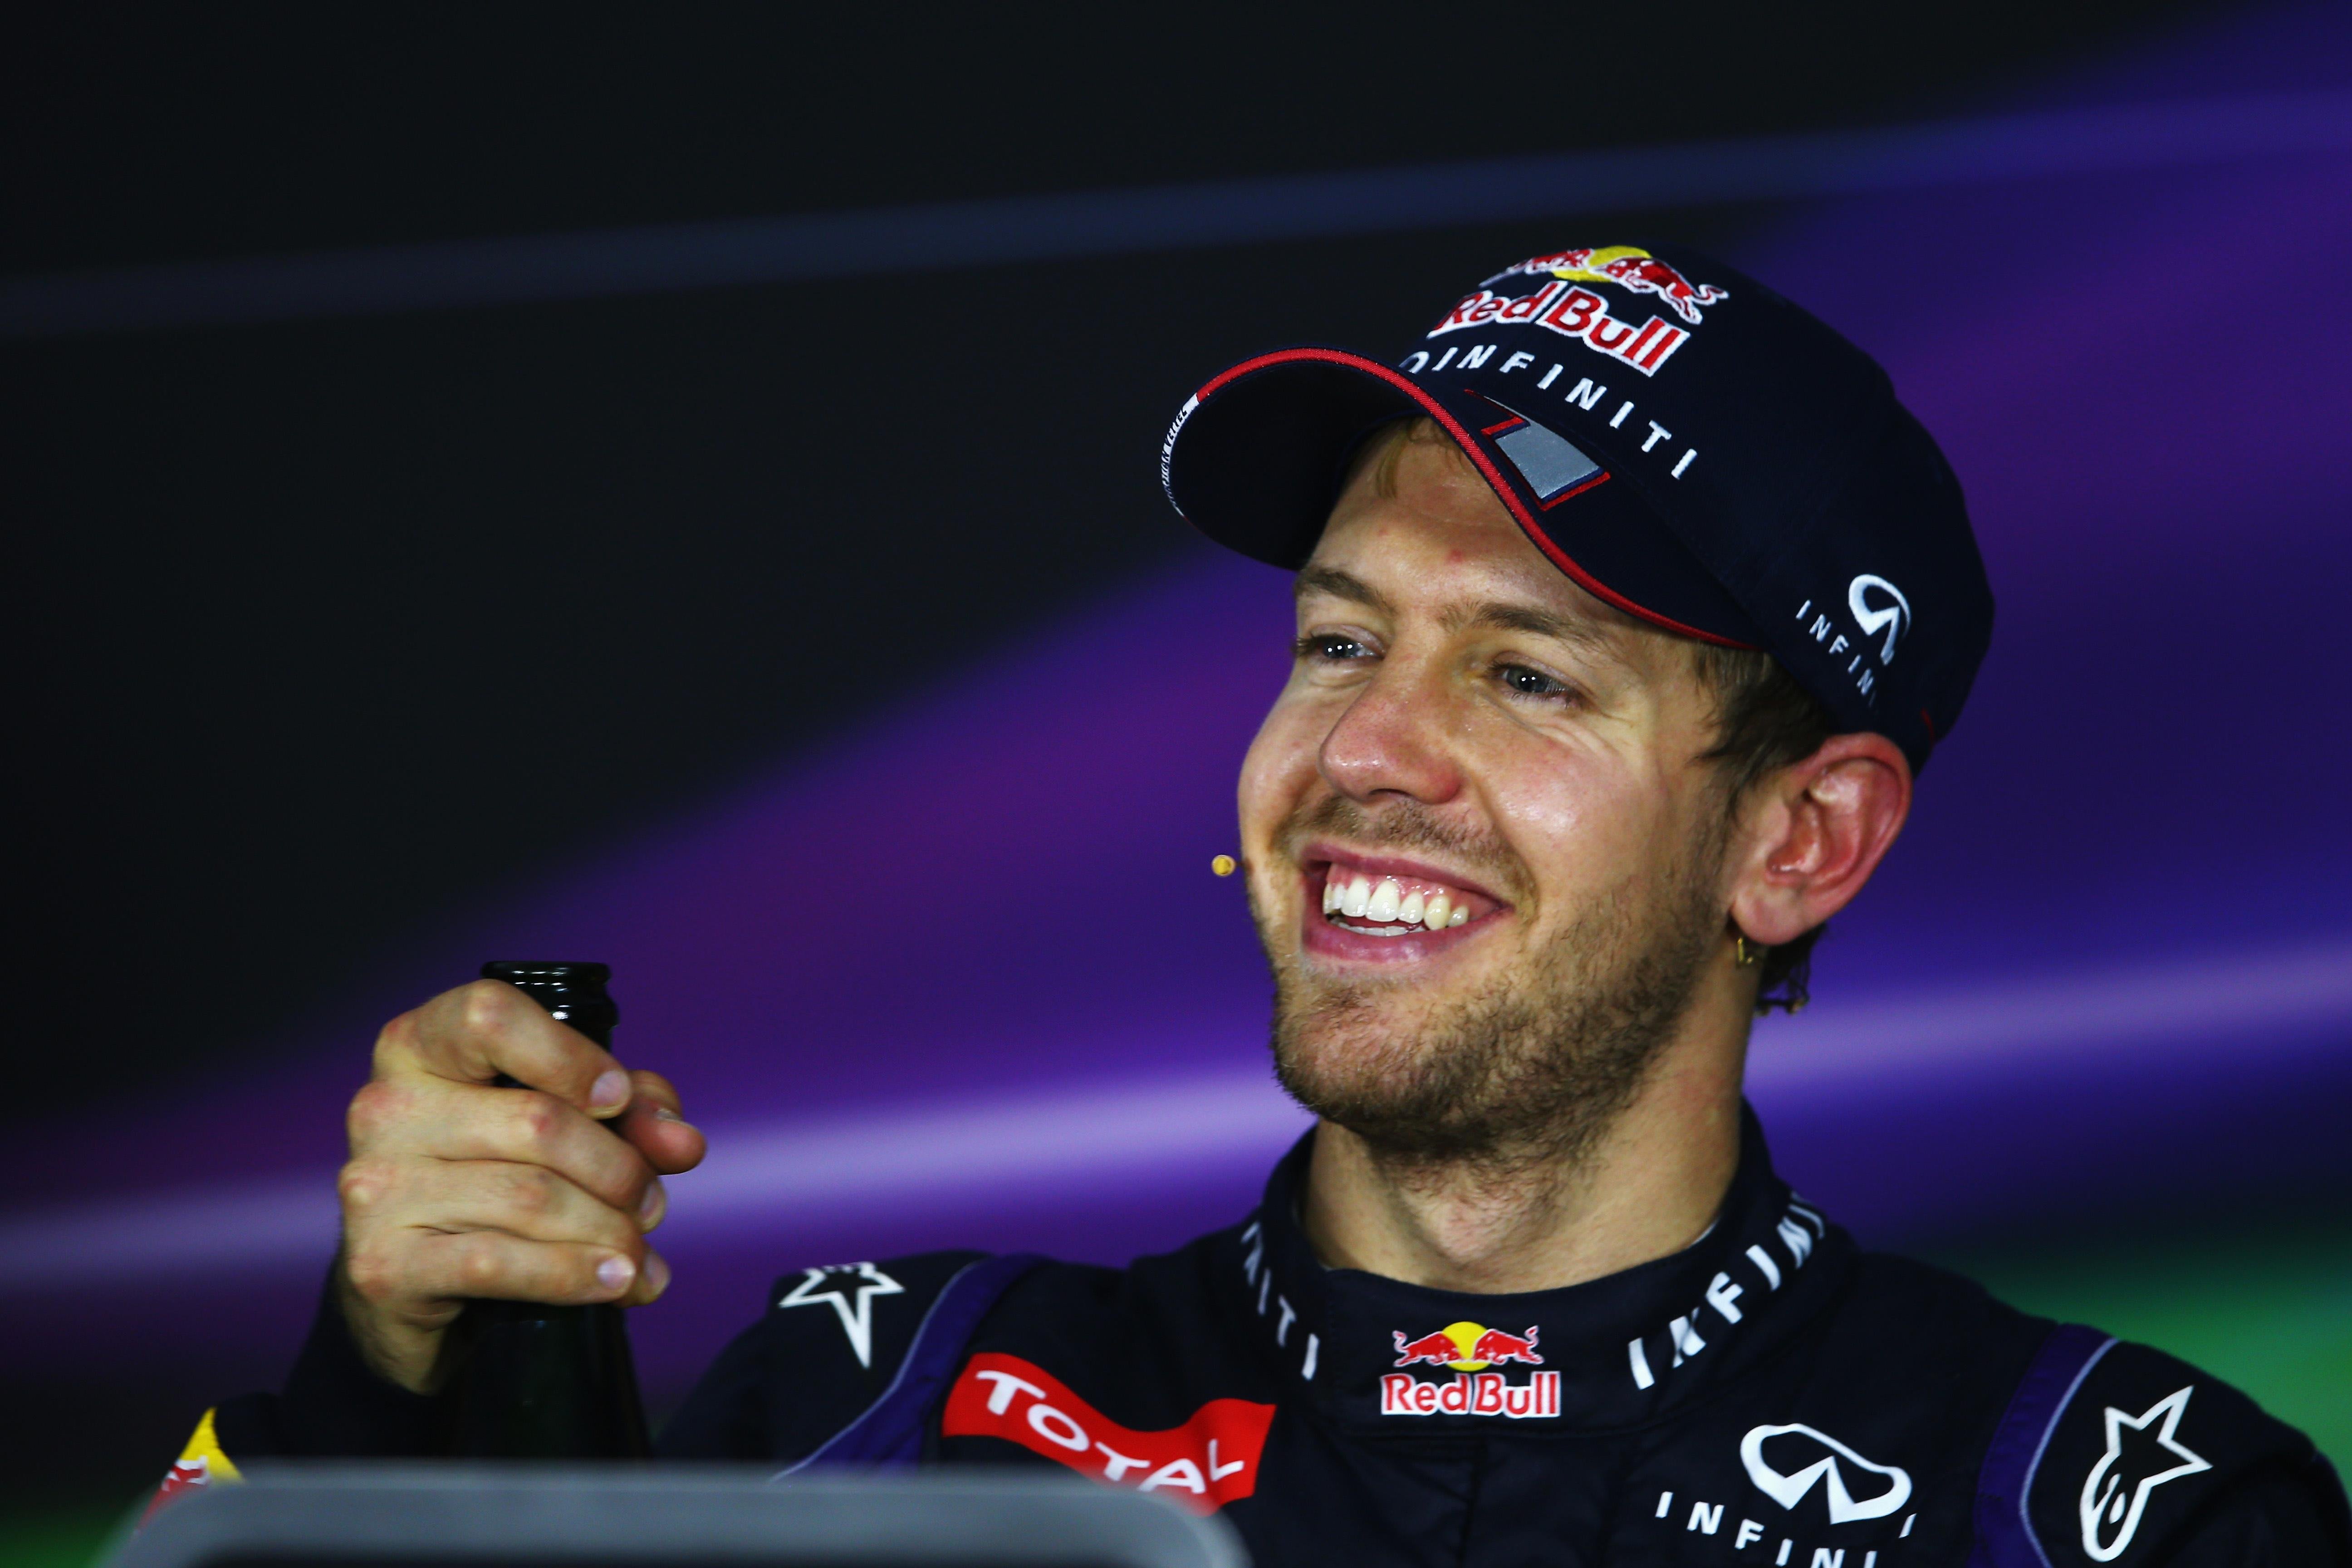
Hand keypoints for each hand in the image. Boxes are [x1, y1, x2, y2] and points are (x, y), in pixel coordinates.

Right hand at [335, 979, 707, 1391]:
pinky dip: (573, 1275)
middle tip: (651, 1204)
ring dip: (608, 1230)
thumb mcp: (568, 1121)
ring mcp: (375, 1187)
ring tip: (639, 1252)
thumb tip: (681, 1142)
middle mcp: (386, 1107)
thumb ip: (630, 1112)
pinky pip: (498, 1262)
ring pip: (530, 1197)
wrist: (414, 1284)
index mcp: (420, 1046)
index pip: (490, 1016)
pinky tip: (614, 1282)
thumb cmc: (494, 1176)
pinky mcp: (381, 1264)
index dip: (569, 1057)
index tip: (618, 1099)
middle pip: (538, 1121)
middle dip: (619, 1169)